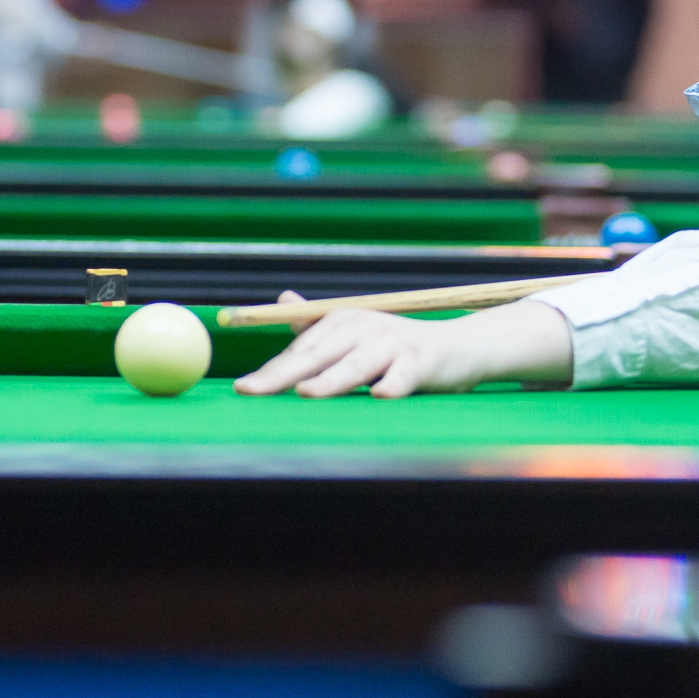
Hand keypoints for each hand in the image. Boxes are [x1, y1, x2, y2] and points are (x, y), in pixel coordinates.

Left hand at [235, 295, 572, 399]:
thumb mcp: (354, 333)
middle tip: (253, 391)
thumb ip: (316, 324)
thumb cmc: (396, 347)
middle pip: (317, 356)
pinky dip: (393, 386)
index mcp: (340, 322)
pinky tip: (380, 396)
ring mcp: (392, 343)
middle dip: (283, 375)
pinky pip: (403, 377)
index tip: (243, 388)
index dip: (270, 371)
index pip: (299, 352)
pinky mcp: (420, 361)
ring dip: (331, 380)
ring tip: (307, 392)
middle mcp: (362, 328)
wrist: (455, 347)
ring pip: (355, 366)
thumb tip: (282, 300)